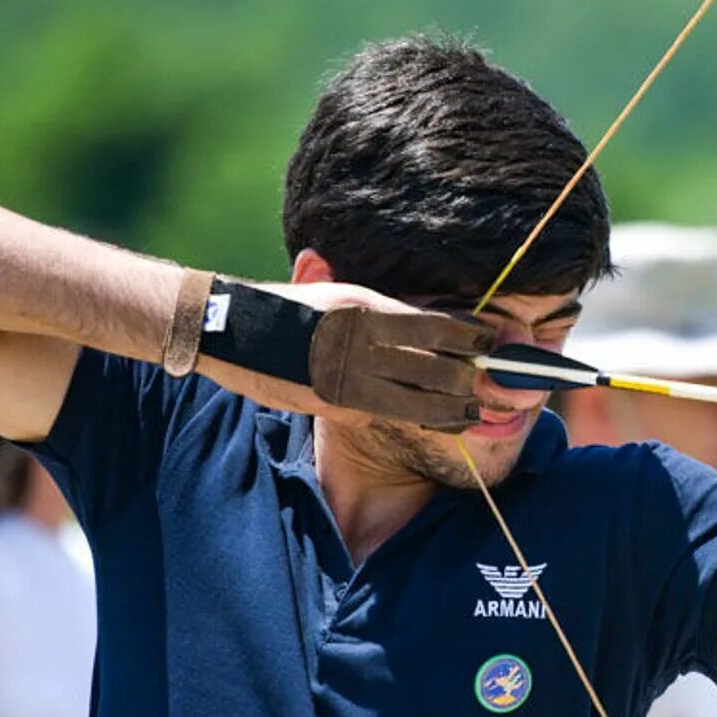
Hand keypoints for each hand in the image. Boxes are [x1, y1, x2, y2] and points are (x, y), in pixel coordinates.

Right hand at [248, 282, 494, 429]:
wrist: (229, 329)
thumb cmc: (291, 309)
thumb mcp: (341, 297)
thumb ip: (383, 312)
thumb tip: (426, 325)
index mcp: (366, 308)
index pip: (435, 326)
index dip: (469, 338)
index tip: (487, 342)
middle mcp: (360, 343)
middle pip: (434, 368)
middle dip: (465, 381)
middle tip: (483, 387)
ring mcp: (346, 377)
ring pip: (414, 400)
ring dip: (447, 409)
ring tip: (467, 413)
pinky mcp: (332, 405)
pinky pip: (380, 414)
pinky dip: (406, 417)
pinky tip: (425, 419)